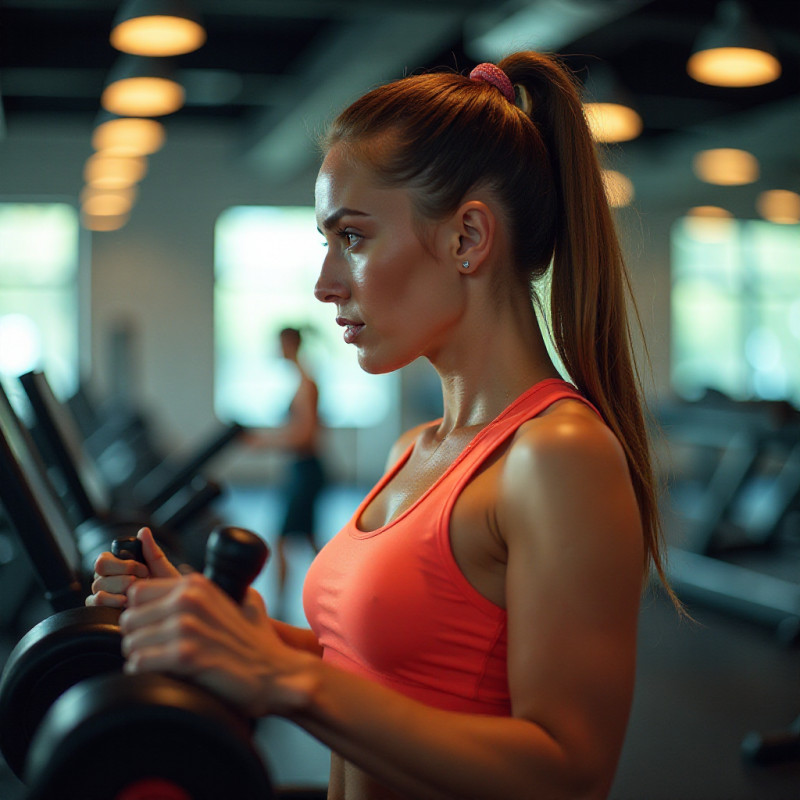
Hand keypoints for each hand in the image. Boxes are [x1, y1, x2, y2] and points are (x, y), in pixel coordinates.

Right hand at [86, 527, 179, 607]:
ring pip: (97, 586)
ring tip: (135, 595)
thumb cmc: (166, 590)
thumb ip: (152, 551)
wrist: (169, 612)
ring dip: (118, 589)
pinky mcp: (102, 609)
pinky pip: (94, 602)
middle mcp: (108, 577)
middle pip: (98, 571)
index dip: (122, 564)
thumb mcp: (163, 569)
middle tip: (139, 583)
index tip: (143, 570)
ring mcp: (104, 593)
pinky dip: (109, 601)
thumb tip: (143, 531)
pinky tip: (124, 603)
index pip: (104, 558)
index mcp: (120, 565)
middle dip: (122, 577)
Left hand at [120, 576, 306, 716]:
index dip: (141, 614)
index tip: (151, 629)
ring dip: (140, 657)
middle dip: (137, 637)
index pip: (137, 592)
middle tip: (154, 651)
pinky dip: (144, 671)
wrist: (275, 674)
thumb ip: (216, 591)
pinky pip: (140, 662)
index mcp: (196, 584)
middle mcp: (189, 599)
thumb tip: (192, 582)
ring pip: (130, 641)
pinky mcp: (187, 655)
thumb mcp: (242, 600)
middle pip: (128, 617)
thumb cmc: (255, 643)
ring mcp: (188, 626)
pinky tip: (161, 674)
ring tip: (160, 664)